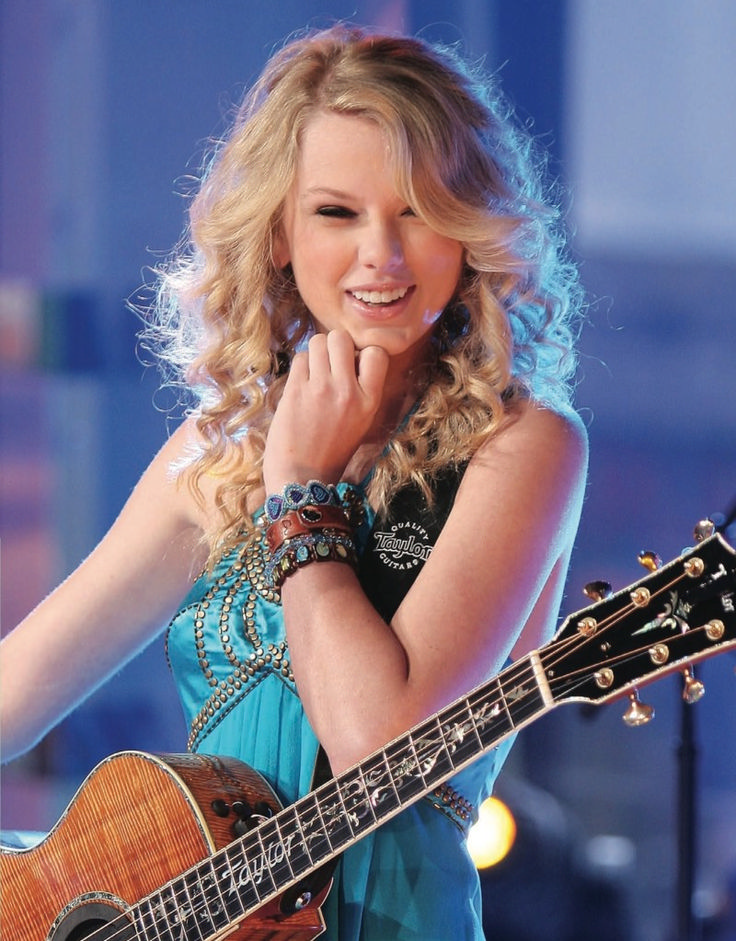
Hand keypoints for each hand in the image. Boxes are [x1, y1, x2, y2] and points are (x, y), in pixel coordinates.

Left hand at [263, 329, 388, 490]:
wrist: (302, 479)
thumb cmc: (331, 452)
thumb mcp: (361, 422)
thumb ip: (360, 390)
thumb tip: (349, 356)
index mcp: (370, 401)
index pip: (376, 352)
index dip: (361, 353)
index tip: (352, 366)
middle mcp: (349, 391)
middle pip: (341, 338)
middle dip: (333, 346)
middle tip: (327, 366)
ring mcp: (321, 389)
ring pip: (318, 342)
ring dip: (314, 353)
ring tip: (313, 375)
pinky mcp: (296, 391)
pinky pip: (300, 358)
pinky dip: (300, 367)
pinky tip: (300, 386)